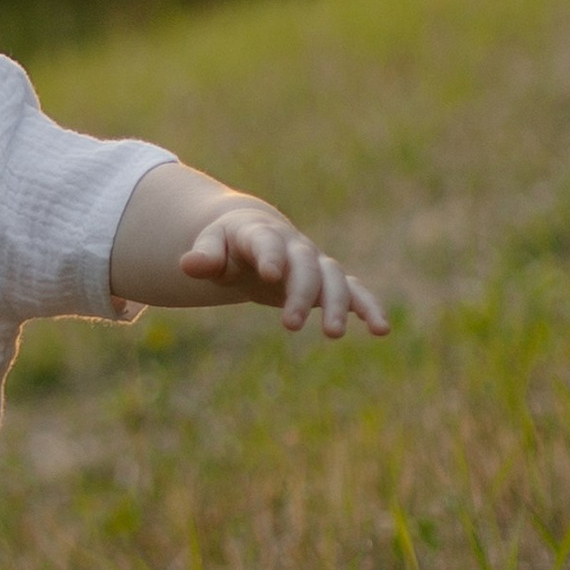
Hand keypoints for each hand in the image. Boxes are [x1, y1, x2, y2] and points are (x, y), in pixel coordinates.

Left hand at [179, 197, 389, 337]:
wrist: (252, 234)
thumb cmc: (226, 245)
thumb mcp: (210, 248)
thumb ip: (203, 256)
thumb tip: (187, 265)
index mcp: (261, 234)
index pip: (268, 242)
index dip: (271, 256)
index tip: (271, 274)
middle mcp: (294, 247)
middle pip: (305, 266)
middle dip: (300, 294)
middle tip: (289, 325)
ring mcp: (314, 263)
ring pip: (333, 279)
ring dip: (337, 305)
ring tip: (334, 334)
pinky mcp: (328, 281)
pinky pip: (353, 292)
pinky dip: (369, 307)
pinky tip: (381, 329)